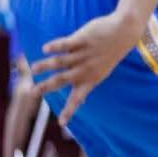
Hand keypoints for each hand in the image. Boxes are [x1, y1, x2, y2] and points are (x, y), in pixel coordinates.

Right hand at [29, 10, 144, 124]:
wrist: (125, 32)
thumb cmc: (110, 52)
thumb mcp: (101, 71)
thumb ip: (86, 81)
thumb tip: (76, 95)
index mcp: (91, 79)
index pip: (77, 98)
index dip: (69, 111)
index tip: (61, 123)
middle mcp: (85, 69)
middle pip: (62, 79)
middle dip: (46, 87)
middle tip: (32, 93)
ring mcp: (84, 54)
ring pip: (60, 61)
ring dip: (45, 66)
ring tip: (33, 69)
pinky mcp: (83, 39)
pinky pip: (66, 44)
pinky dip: (55, 46)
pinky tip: (45, 49)